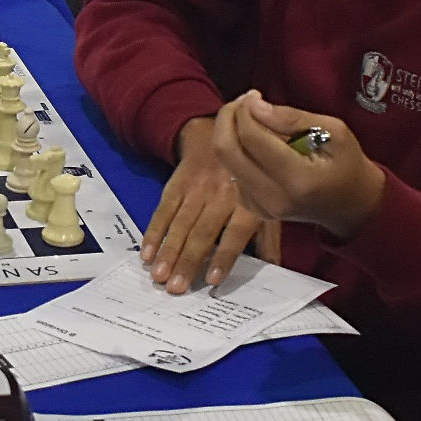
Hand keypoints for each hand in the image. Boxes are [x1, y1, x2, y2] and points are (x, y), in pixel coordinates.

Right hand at [141, 117, 263, 295]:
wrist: (218, 133)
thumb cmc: (249, 175)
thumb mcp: (267, 198)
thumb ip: (269, 236)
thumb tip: (274, 269)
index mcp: (247, 201)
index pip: (235, 233)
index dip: (224, 256)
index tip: (212, 279)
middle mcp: (221, 194)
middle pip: (203, 231)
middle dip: (188, 260)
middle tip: (176, 287)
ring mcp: (196, 188)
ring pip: (180, 223)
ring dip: (168, 251)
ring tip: (158, 276)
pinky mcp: (176, 184)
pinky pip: (163, 210)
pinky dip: (154, 232)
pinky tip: (146, 253)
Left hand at [205, 92, 387, 238]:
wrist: (351, 206)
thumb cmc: (348, 164)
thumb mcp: (335, 132)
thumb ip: (293, 118)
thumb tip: (254, 105)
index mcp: (297, 179)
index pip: (252, 139)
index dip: (245, 110)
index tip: (254, 95)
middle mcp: (274, 198)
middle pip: (226, 151)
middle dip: (227, 118)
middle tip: (242, 102)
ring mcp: (262, 208)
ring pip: (224, 161)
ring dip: (229, 133)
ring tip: (249, 116)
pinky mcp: (255, 210)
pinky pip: (231, 173)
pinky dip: (236, 152)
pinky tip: (254, 142)